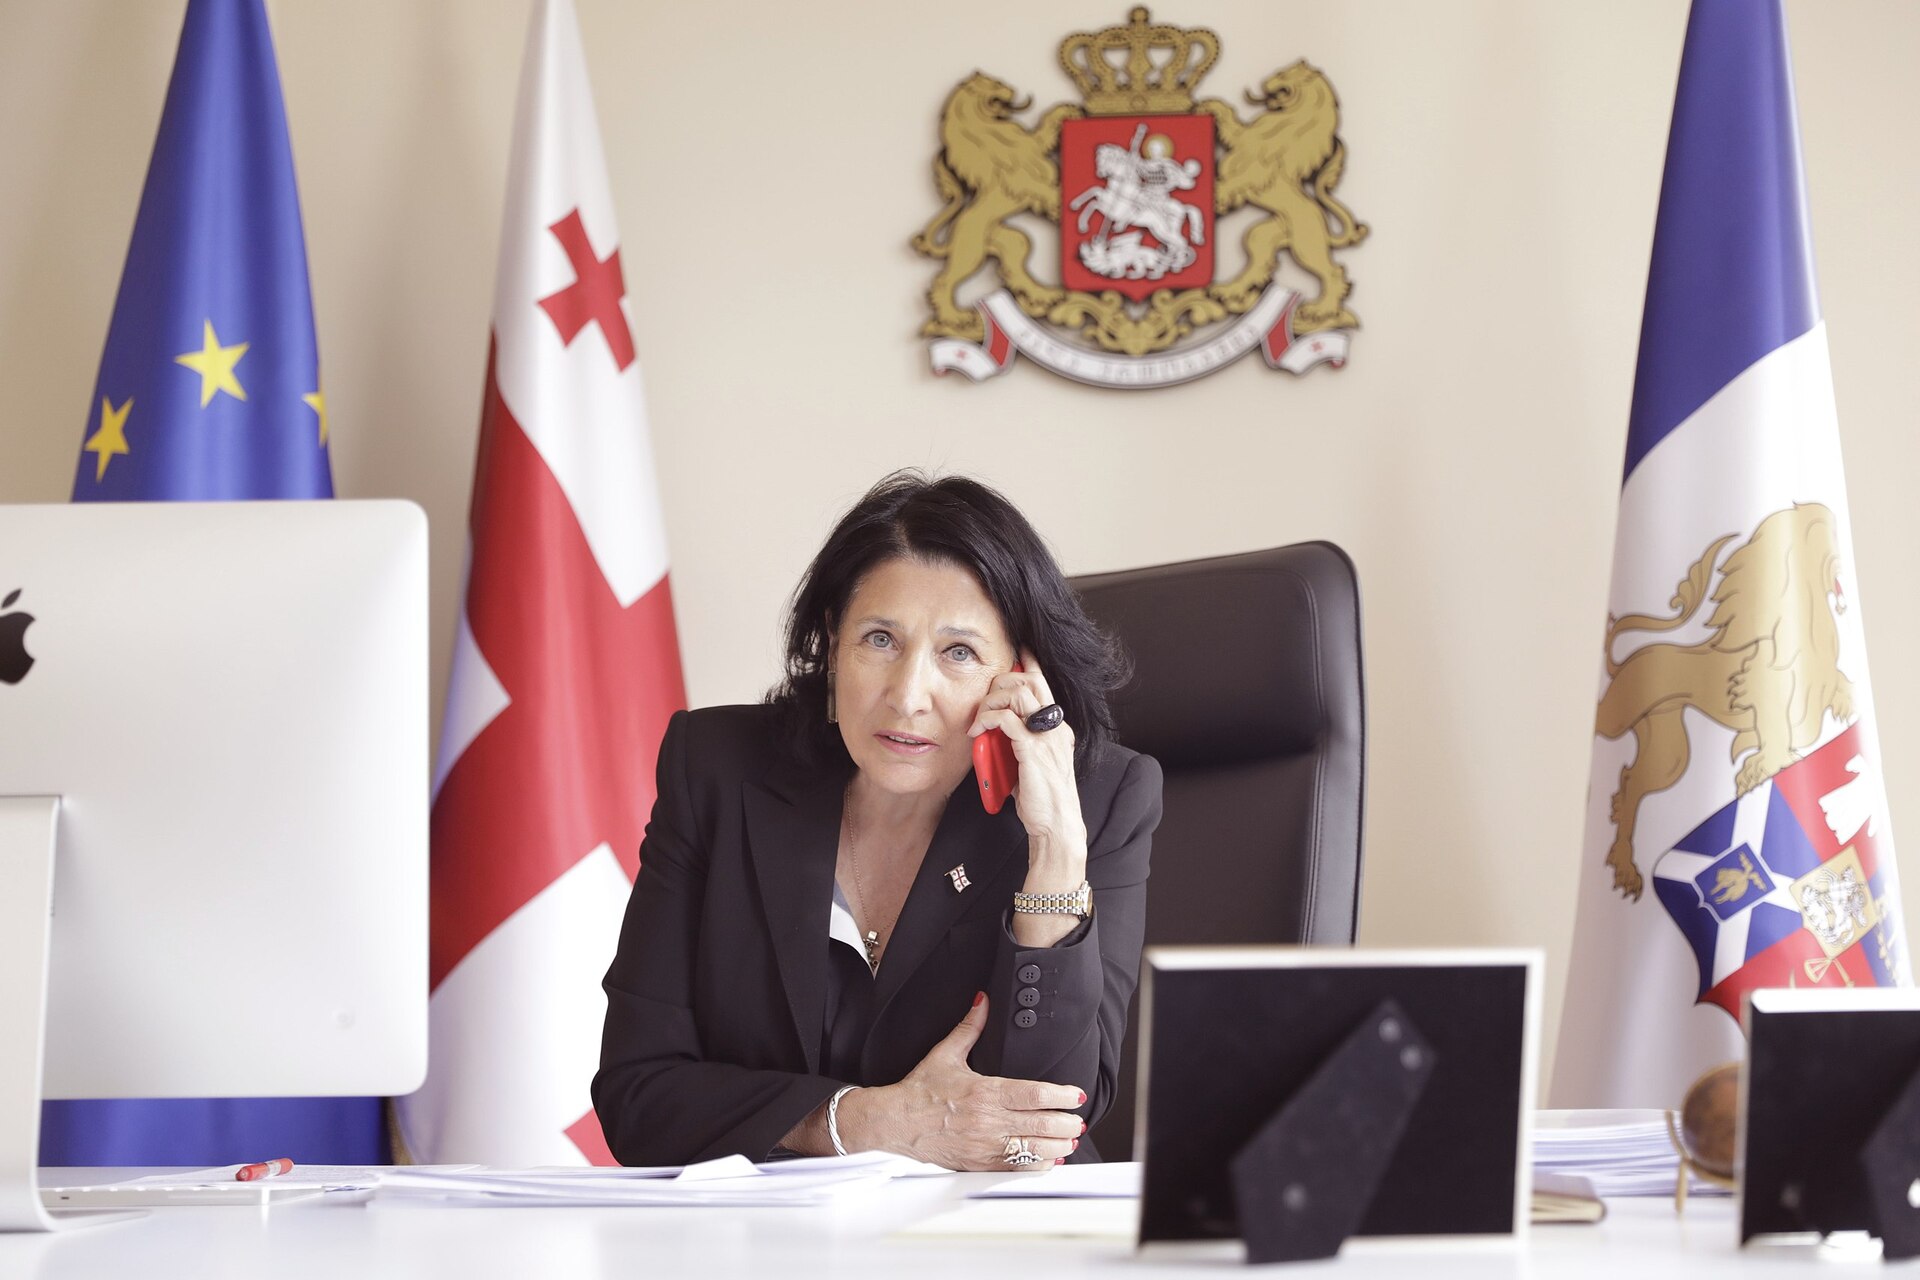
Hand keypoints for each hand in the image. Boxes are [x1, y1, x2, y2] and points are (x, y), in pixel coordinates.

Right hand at [840, 994, 1084, 1170]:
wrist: (895, 1123)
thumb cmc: (919, 1091)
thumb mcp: (945, 1054)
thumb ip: (970, 1027)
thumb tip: (982, 1001)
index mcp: (984, 1092)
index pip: (1034, 1094)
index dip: (1061, 1095)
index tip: (1075, 1094)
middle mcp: (987, 1121)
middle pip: (1041, 1124)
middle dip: (1067, 1123)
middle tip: (1078, 1119)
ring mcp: (985, 1146)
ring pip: (1034, 1150)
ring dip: (1058, 1146)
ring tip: (1070, 1139)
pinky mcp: (979, 1164)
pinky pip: (1017, 1169)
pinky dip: (1038, 1166)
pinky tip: (1050, 1160)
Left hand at [967, 649, 1085, 859]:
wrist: (1056, 826)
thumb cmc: (1042, 800)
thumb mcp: (1030, 764)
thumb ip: (1018, 744)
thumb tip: (993, 735)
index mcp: (1057, 728)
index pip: (1045, 684)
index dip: (1030, 662)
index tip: (1018, 648)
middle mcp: (1055, 727)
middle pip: (1030, 680)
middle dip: (1002, 679)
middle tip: (983, 696)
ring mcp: (1046, 738)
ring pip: (1018, 693)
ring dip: (991, 698)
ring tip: (978, 717)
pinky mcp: (1033, 751)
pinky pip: (1006, 720)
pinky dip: (987, 719)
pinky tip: (977, 731)